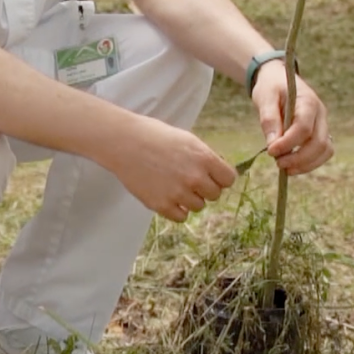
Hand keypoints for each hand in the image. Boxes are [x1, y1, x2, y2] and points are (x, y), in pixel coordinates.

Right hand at [103, 120, 237, 222]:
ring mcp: (178, 193)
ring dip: (190, 198)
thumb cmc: (155, 136)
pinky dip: (176, 209)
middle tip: (189, 179)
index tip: (212, 176)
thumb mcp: (188, 140)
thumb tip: (218, 174)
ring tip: (174, 185)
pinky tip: (167, 195)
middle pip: (215, 195)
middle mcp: (195, 177)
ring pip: (198, 206)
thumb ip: (205, 158)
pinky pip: (181, 217)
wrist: (124, 143)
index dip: (220, 177)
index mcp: (204, 158)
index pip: (229, 179)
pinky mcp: (162, 205)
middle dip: (205, 188)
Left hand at [252, 63, 332, 175]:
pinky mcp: (320, 133)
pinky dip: (309, 163)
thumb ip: (269, 120)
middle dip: (299, 158)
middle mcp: (320, 113)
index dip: (288, 143)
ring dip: (306, 164)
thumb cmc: (271, 87)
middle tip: (278, 163)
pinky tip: (292, 166)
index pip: (304, 127)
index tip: (270, 151)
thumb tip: (272, 145)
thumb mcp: (265, 97)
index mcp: (308, 101)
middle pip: (319, 142)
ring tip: (284, 168)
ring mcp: (323, 124)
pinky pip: (322, 153)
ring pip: (325, 150)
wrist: (278, 79)